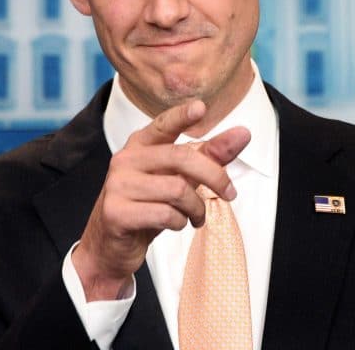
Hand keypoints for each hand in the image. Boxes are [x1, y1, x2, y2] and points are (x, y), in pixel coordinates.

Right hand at [71, 99, 250, 300]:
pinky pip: (165, 214)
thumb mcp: (179, 177)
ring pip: (177, 190)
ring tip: (196, 216)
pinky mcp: (116, 212)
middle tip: (230, 193)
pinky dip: (180, 222)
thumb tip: (243, 133)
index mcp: (140, 145)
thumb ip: (210, 155)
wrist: (111, 245)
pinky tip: (176, 224)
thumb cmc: (148, 205)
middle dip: (214, 176)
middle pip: (181, 158)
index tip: (201, 107)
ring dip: (197, 208)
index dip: (181, 116)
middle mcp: (126, 159)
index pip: (163, 124)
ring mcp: (118, 185)